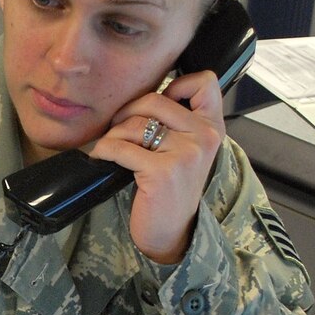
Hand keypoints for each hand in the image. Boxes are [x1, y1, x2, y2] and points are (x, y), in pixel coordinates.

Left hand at [90, 69, 226, 264]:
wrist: (171, 232)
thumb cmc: (172, 188)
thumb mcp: (187, 150)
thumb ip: (177, 122)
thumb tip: (139, 96)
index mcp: (212, 127)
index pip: (204, 82)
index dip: (176, 84)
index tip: (158, 105)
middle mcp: (204, 137)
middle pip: (154, 100)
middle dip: (127, 112)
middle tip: (118, 128)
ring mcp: (185, 154)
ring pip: (134, 123)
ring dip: (113, 134)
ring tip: (110, 147)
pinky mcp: (162, 171)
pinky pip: (121, 146)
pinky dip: (104, 150)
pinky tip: (101, 157)